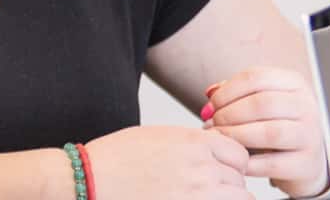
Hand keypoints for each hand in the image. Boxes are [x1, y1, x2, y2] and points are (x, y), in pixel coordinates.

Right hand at [84, 125, 248, 199]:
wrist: (90, 182)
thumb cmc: (116, 159)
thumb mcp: (158, 136)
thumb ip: (192, 143)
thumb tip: (213, 151)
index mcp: (195, 142)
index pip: (239, 153)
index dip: (232, 163)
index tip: (222, 170)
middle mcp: (202, 167)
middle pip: (239, 178)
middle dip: (229, 183)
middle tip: (211, 188)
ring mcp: (197, 194)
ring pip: (239, 198)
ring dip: (227, 198)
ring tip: (205, 197)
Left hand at [200, 67, 329, 197]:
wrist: (305, 163)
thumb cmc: (277, 128)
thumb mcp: (261, 105)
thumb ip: (236, 94)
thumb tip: (211, 92)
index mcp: (294, 84)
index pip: (256, 77)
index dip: (226, 92)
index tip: (210, 106)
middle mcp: (306, 106)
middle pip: (262, 103)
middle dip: (229, 114)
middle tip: (211, 125)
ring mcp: (309, 135)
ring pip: (269, 132)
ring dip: (236, 136)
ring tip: (220, 140)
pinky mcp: (306, 164)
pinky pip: (271, 163)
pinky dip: (247, 162)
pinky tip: (234, 161)